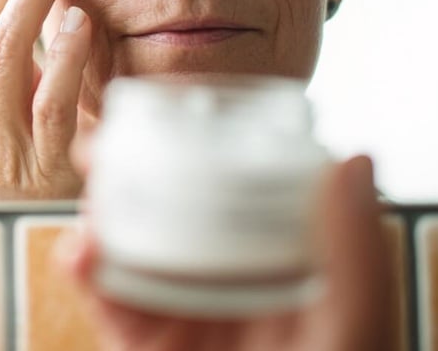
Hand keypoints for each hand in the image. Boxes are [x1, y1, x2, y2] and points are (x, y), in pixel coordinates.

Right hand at [0, 0, 89, 198]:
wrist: (24, 282)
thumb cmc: (27, 211)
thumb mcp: (1, 160)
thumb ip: (10, 104)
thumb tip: (37, 27)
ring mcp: (0, 156)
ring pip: (6, 58)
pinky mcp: (44, 173)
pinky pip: (50, 105)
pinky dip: (63, 58)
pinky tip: (79, 22)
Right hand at [58, 156, 391, 350]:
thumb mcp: (356, 326)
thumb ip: (356, 250)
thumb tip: (351, 155)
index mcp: (284, 259)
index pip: (244, 184)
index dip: (204, 141)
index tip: (175, 110)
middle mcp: (227, 276)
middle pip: (171, 205)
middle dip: (131, 169)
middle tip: (105, 145)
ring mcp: (181, 310)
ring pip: (127, 243)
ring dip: (98, 211)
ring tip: (92, 190)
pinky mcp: (141, 343)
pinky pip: (106, 298)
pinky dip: (83, 267)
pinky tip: (80, 249)